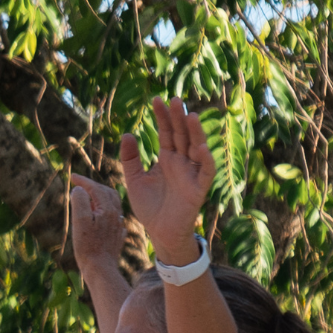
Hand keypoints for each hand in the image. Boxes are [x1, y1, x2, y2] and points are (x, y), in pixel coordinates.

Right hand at [68, 174, 124, 266]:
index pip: (95, 188)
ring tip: (90, 198)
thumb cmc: (87, 246)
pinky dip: (106, 212)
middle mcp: (115, 214)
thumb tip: (78, 190)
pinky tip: (102, 217)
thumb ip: (79, 202)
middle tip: (80, 185)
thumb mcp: (79, 221)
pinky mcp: (117, 236)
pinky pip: (114, 218)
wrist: (100, 268)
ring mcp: (118, 225)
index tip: (71, 176)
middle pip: (107, 193)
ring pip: (112, 204)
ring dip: (101, 198)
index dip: (83, 181)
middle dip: (93, 187)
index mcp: (107, 208)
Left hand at [120, 99, 214, 266]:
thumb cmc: (150, 206)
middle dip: (178, 118)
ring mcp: (191, 173)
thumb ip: (130, 159)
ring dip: (194, 132)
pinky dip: (204, 158)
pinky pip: (206, 171)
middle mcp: (181, 162)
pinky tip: (199, 146)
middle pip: (182, 135)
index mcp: (167, 158)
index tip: (156, 100)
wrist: (159, 232)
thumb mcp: (134, 180)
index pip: (166, 132)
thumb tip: (126, 134)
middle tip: (175, 99)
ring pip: (196, 147)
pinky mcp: (199, 188)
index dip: (162, 117)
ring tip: (189, 115)